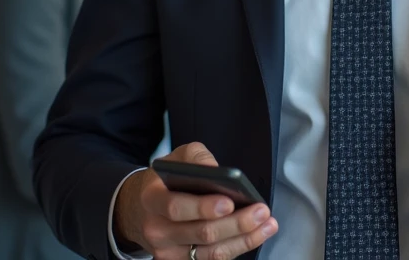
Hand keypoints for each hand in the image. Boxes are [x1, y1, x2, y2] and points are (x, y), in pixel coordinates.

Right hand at [115, 142, 278, 259]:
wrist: (141, 208)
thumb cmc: (166, 180)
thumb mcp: (177, 158)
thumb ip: (198, 159)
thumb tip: (220, 172)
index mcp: (152, 199)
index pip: (176, 208)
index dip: (203, 207)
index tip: (230, 202)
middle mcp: (156, 230)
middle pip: (201, 233)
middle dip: (235, 223)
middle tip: (261, 211)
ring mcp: (167, 251)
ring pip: (211, 252)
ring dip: (244, 239)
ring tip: (267, 224)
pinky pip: (213, 259)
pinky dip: (238, 247)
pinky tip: (256, 234)